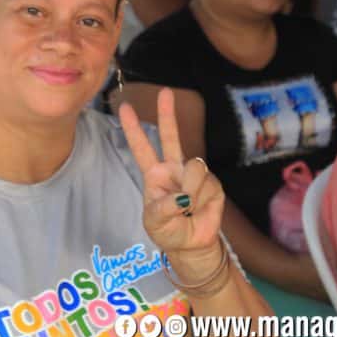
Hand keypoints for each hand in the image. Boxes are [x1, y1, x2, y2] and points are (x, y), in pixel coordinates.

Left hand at [118, 88, 224, 256]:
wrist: (191, 245)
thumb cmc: (168, 231)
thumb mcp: (154, 222)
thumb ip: (163, 208)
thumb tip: (182, 196)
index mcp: (154, 174)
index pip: (141, 147)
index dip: (133, 128)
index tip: (124, 107)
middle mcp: (173, 168)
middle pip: (170, 136)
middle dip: (167, 114)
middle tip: (165, 92)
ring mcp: (193, 174)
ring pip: (193, 167)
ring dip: (189, 190)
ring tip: (187, 208)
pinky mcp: (212, 183)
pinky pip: (207, 183)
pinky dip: (201, 198)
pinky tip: (199, 209)